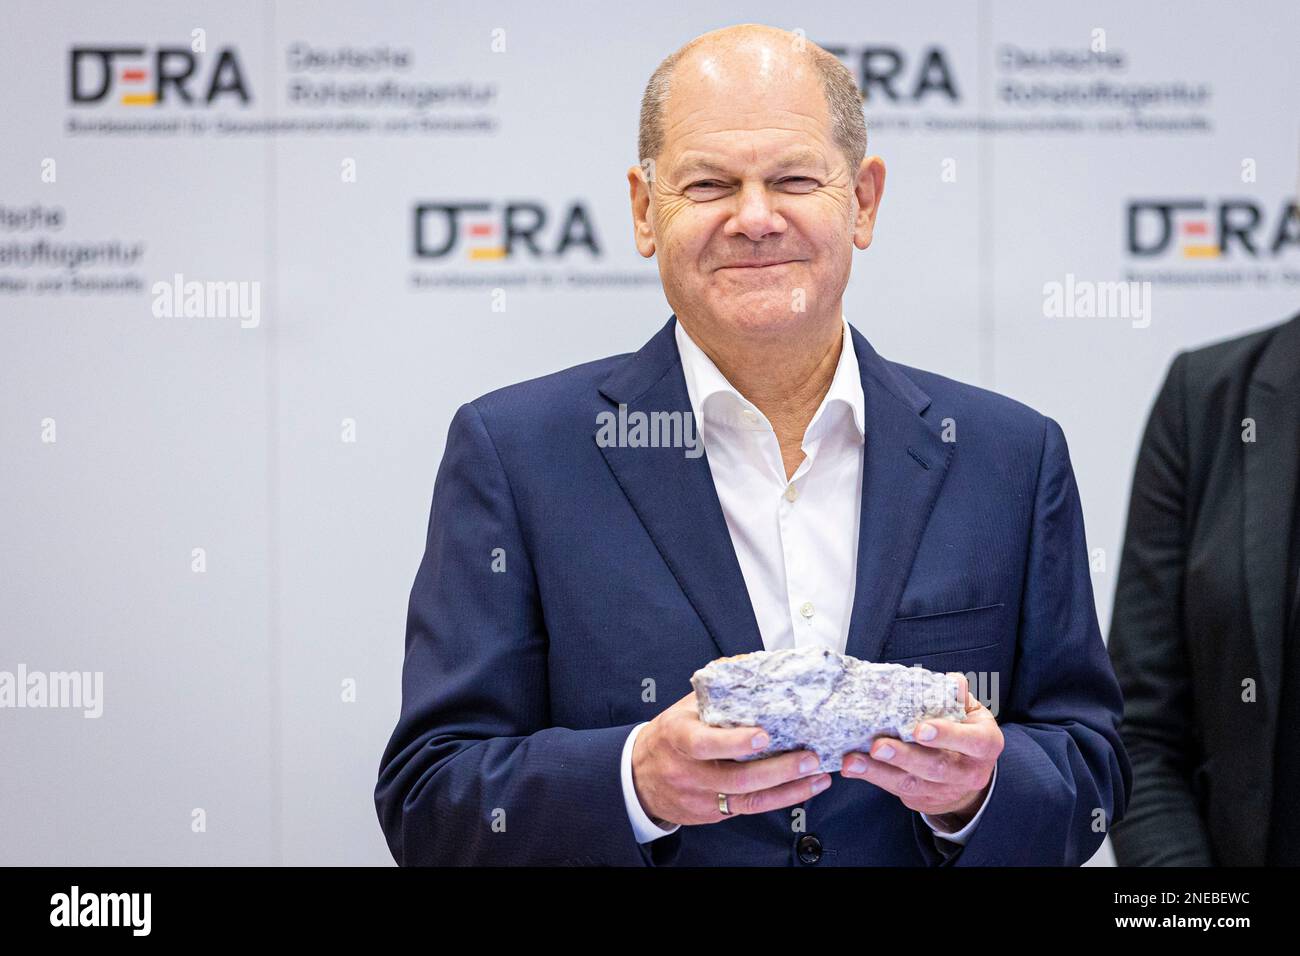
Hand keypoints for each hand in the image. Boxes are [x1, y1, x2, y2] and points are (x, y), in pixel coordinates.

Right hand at [631, 690, 831, 825]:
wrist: (640, 778)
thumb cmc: (669, 736)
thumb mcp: (683, 708)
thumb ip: (716, 690)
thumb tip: (749, 663)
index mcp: (679, 737)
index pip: (704, 744)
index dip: (734, 742)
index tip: (764, 736)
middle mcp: (689, 771)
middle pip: (736, 778)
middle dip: (778, 770)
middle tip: (808, 758)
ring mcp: (701, 796)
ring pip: (748, 799)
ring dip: (788, 789)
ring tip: (817, 775)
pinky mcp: (713, 814)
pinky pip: (749, 809)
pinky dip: (780, 799)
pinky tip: (803, 789)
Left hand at [839, 674, 1001, 828]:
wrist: (968, 776)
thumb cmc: (966, 732)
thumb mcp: (971, 712)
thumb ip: (958, 697)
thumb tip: (951, 681)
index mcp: (984, 745)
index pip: (971, 741)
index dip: (947, 736)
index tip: (920, 729)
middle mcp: (968, 772)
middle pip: (936, 768)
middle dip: (904, 757)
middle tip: (878, 746)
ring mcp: (945, 790)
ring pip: (911, 783)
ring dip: (878, 772)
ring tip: (853, 761)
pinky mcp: (923, 800)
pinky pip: (896, 790)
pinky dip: (873, 777)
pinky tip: (853, 767)